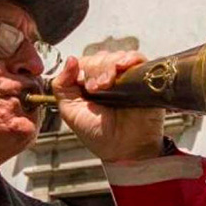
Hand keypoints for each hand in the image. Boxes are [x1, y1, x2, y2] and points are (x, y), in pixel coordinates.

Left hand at [49, 51, 164, 161]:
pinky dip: (130, 58)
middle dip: (97, 69)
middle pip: (100, 58)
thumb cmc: (98, 134)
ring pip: (116, 56)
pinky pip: (137, 58)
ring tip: (109, 85)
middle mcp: (108, 78)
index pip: (84, 62)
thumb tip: (70, 59)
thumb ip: (62, 85)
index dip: (83, 69)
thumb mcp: (70, 111)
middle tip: (97, 89)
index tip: (86, 87)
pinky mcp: (144, 78)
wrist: (125, 149)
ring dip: (110, 66)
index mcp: (90, 83)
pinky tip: (124, 66)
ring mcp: (126, 77)